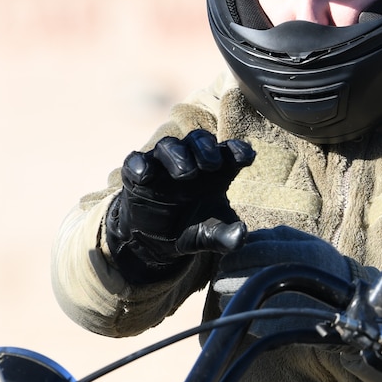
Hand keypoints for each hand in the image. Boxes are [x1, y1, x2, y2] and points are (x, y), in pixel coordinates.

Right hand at [103, 131, 253, 282]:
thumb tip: (241, 235)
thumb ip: (226, 236)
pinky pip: (136, 161)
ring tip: (186, 173)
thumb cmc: (191, 227)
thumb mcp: (210, 235)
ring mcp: (162, 164)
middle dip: (206, 149)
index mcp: (216, 170)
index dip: (238, 150)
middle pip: (198, 139)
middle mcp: (190, 160)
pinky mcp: (137, 174)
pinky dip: (139, 165)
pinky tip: (145, 175)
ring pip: (169, 145)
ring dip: (177, 155)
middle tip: (211, 165)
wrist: (155, 242)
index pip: (229, 150)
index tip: (245, 158)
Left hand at [211, 226, 357, 310]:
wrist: (345, 301)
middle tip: (224, 271)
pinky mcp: (278, 325)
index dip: (235, 254)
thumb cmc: (320, 265)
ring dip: (229, 290)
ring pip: (240, 296)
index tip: (227, 257)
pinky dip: (238, 306)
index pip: (254, 251)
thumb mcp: (304, 241)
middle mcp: (294, 278)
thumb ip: (272, 237)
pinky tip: (242, 300)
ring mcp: (286, 304)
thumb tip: (240, 237)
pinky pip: (247, 315)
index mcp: (302, 254)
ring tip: (231, 285)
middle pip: (242, 275)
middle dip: (227, 273)